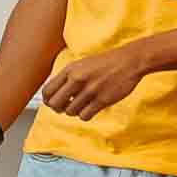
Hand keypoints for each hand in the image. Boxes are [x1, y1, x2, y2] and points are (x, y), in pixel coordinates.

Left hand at [36, 46, 157, 123]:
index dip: (48, 100)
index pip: (48, 90)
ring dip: (74, 111)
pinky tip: (90, 108)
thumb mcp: (82, 64)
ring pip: (70, 112)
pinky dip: (85, 115)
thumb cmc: (105, 63)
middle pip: (55, 104)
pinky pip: (84, 116)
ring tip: (82, 104)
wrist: (129, 61)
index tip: (52, 103)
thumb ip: (68, 77)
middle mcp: (77, 80)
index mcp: (70, 69)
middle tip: (65, 107)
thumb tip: (54, 95)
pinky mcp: (102, 100)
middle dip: (58, 108)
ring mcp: (89, 90)